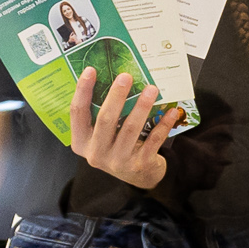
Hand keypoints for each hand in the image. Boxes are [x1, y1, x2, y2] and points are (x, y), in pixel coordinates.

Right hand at [69, 67, 182, 190]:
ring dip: (142, 106)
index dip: (82, 91)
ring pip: (130, 128)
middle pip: (105, 119)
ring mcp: (118, 161)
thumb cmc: (119, 148)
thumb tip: (113, 79)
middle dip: (116, 95)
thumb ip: (102, 116)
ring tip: (152, 89)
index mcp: (81, 142)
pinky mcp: (139, 165)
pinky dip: (163, 125)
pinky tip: (170, 112)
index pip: (77, 112)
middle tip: (126, 76)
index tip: (90, 70)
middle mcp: (96, 153)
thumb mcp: (103, 136)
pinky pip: (153, 140)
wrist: (140, 177)